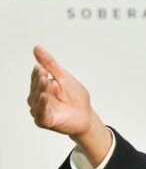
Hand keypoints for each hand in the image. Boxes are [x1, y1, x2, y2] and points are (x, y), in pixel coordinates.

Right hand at [28, 46, 111, 166]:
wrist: (87, 114)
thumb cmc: (75, 97)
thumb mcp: (64, 77)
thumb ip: (50, 64)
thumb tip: (36, 48)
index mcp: (42, 86)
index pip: (36, 76)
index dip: (39, 72)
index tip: (42, 67)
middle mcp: (38, 98)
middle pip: (35, 87)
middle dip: (39, 80)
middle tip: (43, 73)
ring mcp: (41, 109)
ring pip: (36, 100)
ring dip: (40, 90)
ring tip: (45, 82)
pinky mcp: (45, 120)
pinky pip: (41, 113)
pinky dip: (41, 105)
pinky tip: (44, 96)